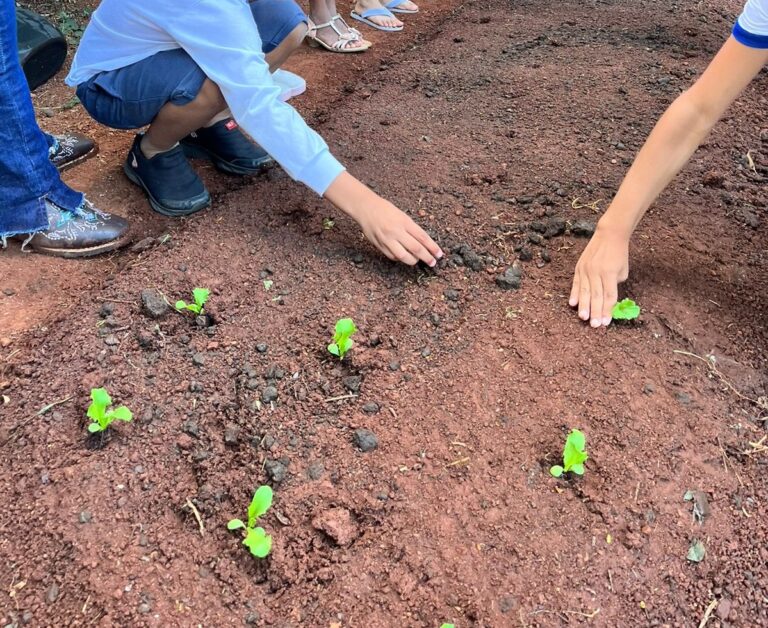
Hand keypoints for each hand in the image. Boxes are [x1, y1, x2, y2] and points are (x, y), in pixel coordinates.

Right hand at [325, 172, 443, 265]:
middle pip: (416, 249)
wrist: (366, 208)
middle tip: (433, 262)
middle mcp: (396, 231)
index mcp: (404, 222)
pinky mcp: (380, 246)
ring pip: (404, 256)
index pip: (423, 237)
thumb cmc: (386, 210)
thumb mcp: (402, 215)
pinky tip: (404, 256)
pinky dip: (400, 258)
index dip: (432, 247)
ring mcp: (387, 240)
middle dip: (427, 257)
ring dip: (413, 260)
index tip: (439, 254)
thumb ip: (412, 229)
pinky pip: (393, 257)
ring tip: (418, 260)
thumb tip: (424, 243)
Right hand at [569, 225, 629, 326]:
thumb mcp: (622, 270)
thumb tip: (607, 298)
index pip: (608, 296)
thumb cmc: (619, 254)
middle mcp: (597, 272)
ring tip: (583, 318)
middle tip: (594, 325)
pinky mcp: (579, 267)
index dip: (607, 310)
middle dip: (595, 312)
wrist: (609, 234)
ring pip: (585, 291)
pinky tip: (573, 304)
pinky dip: (574, 294)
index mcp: (610, 273)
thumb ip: (614, 285)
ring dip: (584, 306)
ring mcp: (586, 269)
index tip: (606, 323)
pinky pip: (576, 283)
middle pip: (596, 296)